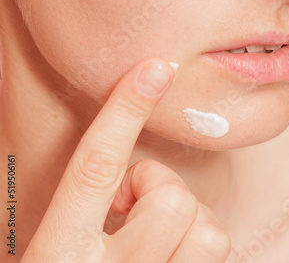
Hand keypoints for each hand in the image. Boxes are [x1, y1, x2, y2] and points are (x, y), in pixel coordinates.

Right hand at [20, 58, 239, 262]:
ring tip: (157, 242)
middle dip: (159, 192)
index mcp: (57, 256)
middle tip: (130, 212)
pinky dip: (200, 250)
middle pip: (172, 200)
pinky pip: (218, 257)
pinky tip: (170, 262)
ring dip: (188, 225)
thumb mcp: (48, 251)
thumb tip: (123, 179)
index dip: (123, 112)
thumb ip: (82, 215)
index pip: (94, 168)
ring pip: (207, 229)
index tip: (154, 67)